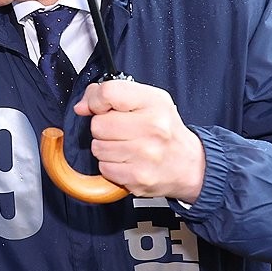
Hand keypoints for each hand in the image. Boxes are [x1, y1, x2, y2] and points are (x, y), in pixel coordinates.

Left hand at [73, 81, 205, 201]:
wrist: (189, 165)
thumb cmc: (165, 130)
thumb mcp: (146, 100)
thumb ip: (111, 94)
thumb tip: (82, 106)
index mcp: (154, 103)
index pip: (108, 93)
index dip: (96, 100)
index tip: (101, 108)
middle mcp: (153, 127)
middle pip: (98, 124)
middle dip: (103, 128)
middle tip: (121, 131)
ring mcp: (146, 155)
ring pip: (98, 147)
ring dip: (106, 148)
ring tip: (126, 146)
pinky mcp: (138, 177)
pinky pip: (104, 168)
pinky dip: (110, 166)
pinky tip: (127, 161)